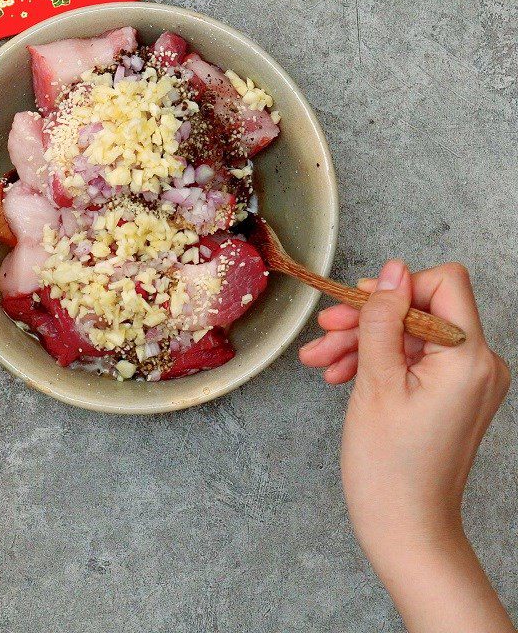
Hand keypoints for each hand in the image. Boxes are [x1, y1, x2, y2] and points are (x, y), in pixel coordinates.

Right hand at [300, 260, 512, 631]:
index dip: (398, 288)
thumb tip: (393, 270)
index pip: (445, 283)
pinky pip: (413, 361)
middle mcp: (480, 365)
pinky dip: (377, 362)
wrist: (405, 529)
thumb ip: (383, 319)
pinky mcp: (452, 396)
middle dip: (369, 318)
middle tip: (324, 332)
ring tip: (320, 360)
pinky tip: (340, 374)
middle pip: (421, 310)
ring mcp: (467, 382)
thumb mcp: (375, 381)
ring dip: (363, 342)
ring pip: (410, 336)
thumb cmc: (390, 466)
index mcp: (469, 358)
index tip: (359, 308)